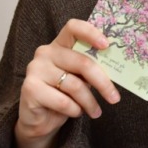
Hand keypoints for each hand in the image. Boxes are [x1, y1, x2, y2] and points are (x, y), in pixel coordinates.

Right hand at [15, 19, 120, 147]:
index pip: (73, 27)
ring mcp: (35, 69)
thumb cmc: (64, 94)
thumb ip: (90, 68)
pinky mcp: (30, 89)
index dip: (91, 33)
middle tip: (115, 98)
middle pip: (82, 62)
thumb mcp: (79, 78)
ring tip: (95, 111)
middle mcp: (45, 53)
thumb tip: (117, 67)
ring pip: (74, 85)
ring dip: (89, 102)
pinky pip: (63, 101)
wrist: (39, 120)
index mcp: (59, 44)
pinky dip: (74, 110)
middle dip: (103, 82)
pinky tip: (76, 113)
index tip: (107, 45)